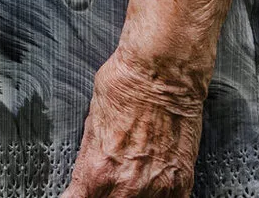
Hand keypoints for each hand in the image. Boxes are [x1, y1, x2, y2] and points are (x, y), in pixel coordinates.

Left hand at [60, 52, 205, 197]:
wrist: (161, 74)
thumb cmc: (125, 87)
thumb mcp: (90, 122)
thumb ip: (90, 156)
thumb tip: (86, 172)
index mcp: (98, 171)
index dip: (77, 197)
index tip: (77, 194)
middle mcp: (127, 186)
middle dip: (103, 196)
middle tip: (105, 182)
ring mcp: (157, 188)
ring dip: (130, 196)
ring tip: (128, 183)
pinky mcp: (181, 183)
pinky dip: (158, 197)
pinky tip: (150, 187)